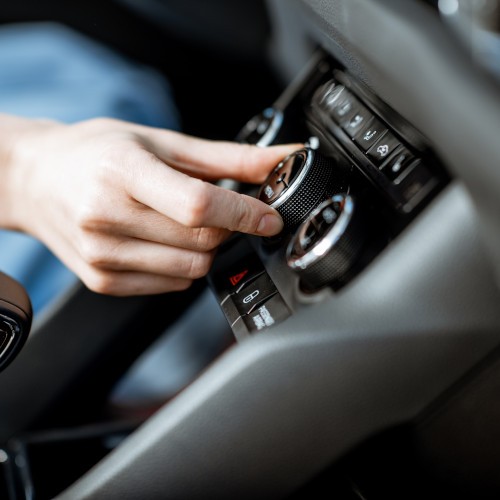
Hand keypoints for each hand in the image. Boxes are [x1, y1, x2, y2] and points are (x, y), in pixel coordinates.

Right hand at [1, 117, 298, 295]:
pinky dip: (182, 265)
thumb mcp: (161, 142)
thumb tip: (283, 161)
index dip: (244, 215)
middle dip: (225, 228)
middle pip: (202, 242)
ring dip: (205, 248)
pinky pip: (172, 285)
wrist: (36, 180)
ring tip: (181, 222)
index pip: (198, 206)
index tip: (269, 217)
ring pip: (192, 269)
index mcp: (122, 172)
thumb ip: (228, 158)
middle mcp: (106, 218)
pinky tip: (163, 240)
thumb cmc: (96, 153)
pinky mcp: (104, 281)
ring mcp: (102, 256)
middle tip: (216, 208)